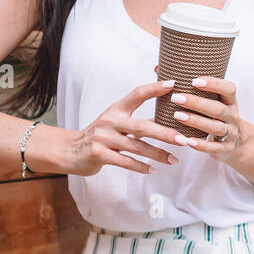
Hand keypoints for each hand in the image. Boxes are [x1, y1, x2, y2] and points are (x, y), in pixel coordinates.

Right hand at [56, 79, 183, 175]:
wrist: (70, 150)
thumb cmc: (101, 135)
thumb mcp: (115, 120)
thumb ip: (137, 118)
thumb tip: (167, 117)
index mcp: (117, 109)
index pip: (137, 94)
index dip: (154, 88)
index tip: (173, 84)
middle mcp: (110, 121)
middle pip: (143, 127)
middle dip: (165, 133)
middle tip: (183, 139)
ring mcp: (103, 138)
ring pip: (137, 147)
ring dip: (157, 154)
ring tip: (174, 159)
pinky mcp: (99, 154)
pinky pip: (125, 161)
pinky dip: (140, 167)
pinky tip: (152, 169)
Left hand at [161, 74, 249, 167]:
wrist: (237, 143)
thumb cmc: (216, 117)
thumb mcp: (212, 101)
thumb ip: (189, 87)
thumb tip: (159, 68)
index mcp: (230, 101)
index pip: (229, 89)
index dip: (214, 84)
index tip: (194, 80)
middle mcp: (232, 116)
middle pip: (218, 108)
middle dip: (197, 103)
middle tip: (176, 98)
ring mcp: (230, 133)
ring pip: (215, 127)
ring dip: (196, 121)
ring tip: (177, 116)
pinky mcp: (225, 149)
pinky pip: (213, 148)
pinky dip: (201, 145)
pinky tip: (187, 141)